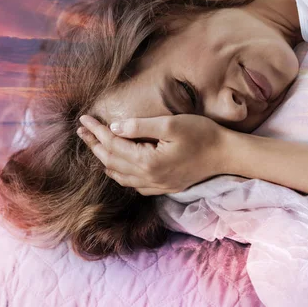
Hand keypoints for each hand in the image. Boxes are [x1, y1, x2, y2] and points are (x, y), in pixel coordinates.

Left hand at [77, 114, 228, 195]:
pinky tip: (118, 166)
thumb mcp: (170, 124)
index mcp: (147, 161)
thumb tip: (114, 128)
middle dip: (94, 145)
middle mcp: (148, 178)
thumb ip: (140, 126)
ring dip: (104, 161)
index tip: (84, 119)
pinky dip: (120, 174)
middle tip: (82, 131)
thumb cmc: (201, 134)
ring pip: (120, 176)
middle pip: (111, 162)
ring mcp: (156, 185)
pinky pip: (134, 185)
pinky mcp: (164, 187)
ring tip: (95, 146)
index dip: (96, 131)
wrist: (225, 155)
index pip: (113, 145)